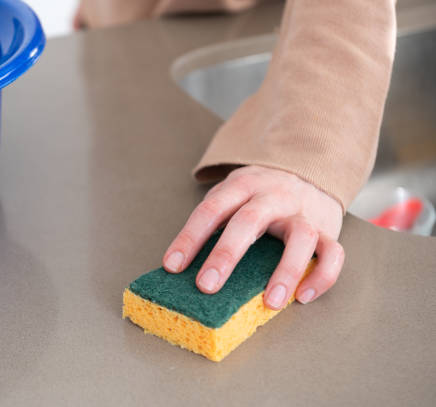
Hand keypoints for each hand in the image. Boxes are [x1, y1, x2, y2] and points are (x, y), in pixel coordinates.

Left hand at [162, 165, 344, 308]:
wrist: (307, 169)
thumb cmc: (258, 194)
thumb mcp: (233, 195)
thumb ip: (215, 221)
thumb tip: (182, 266)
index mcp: (242, 186)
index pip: (211, 209)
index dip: (190, 238)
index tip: (172, 266)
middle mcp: (273, 196)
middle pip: (249, 220)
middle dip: (225, 254)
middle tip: (206, 286)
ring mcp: (303, 212)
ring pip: (300, 237)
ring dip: (285, 271)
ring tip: (269, 303)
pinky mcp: (328, 229)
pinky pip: (333, 252)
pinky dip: (321, 276)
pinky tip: (303, 297)